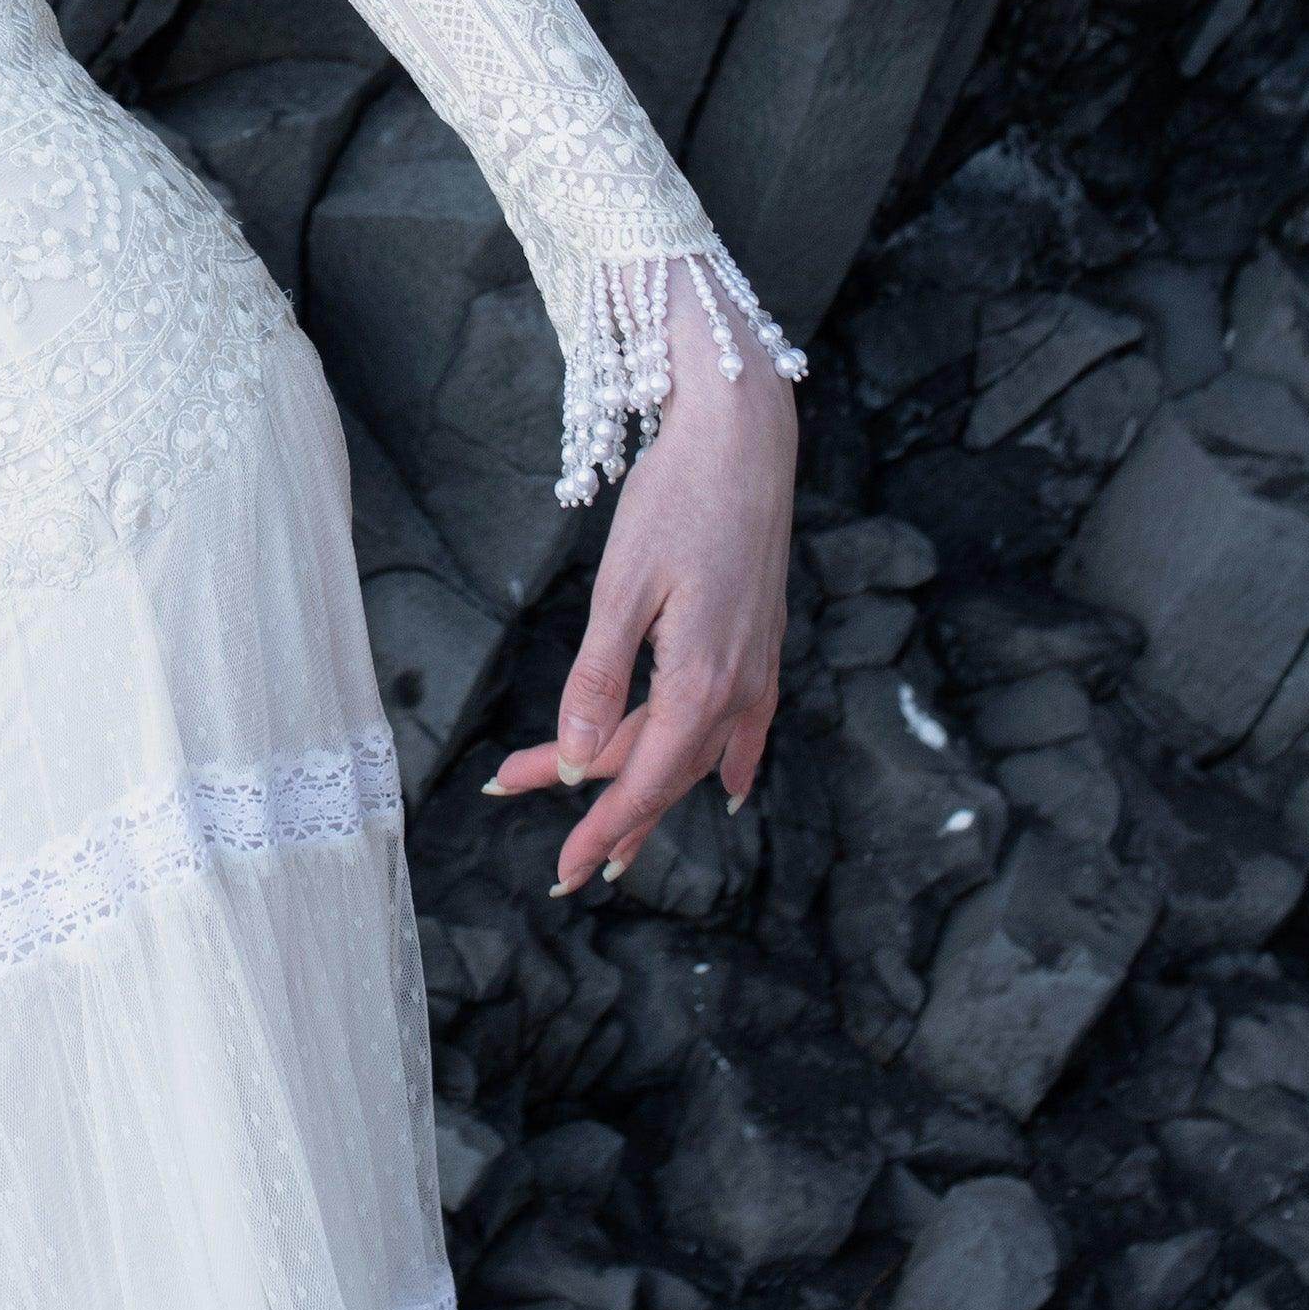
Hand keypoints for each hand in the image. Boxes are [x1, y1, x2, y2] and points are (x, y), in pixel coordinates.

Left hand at [482, 261, 797, 899]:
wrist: (745, 438)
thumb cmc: (676, 500)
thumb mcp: (622, 589)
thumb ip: (599, 681)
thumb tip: (578, 763)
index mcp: (700, 680)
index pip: (643, 781)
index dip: (600, 828)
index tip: (563, 871)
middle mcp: (738, 685)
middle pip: (661, 769)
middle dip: (603, 810)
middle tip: (547, 846)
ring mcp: (757, 665)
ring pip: (695, 750)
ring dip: (648, 789)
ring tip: (608, 833)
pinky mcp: (761, 641)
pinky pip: (742, 726)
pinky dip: (722, 761)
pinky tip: (721, 785)